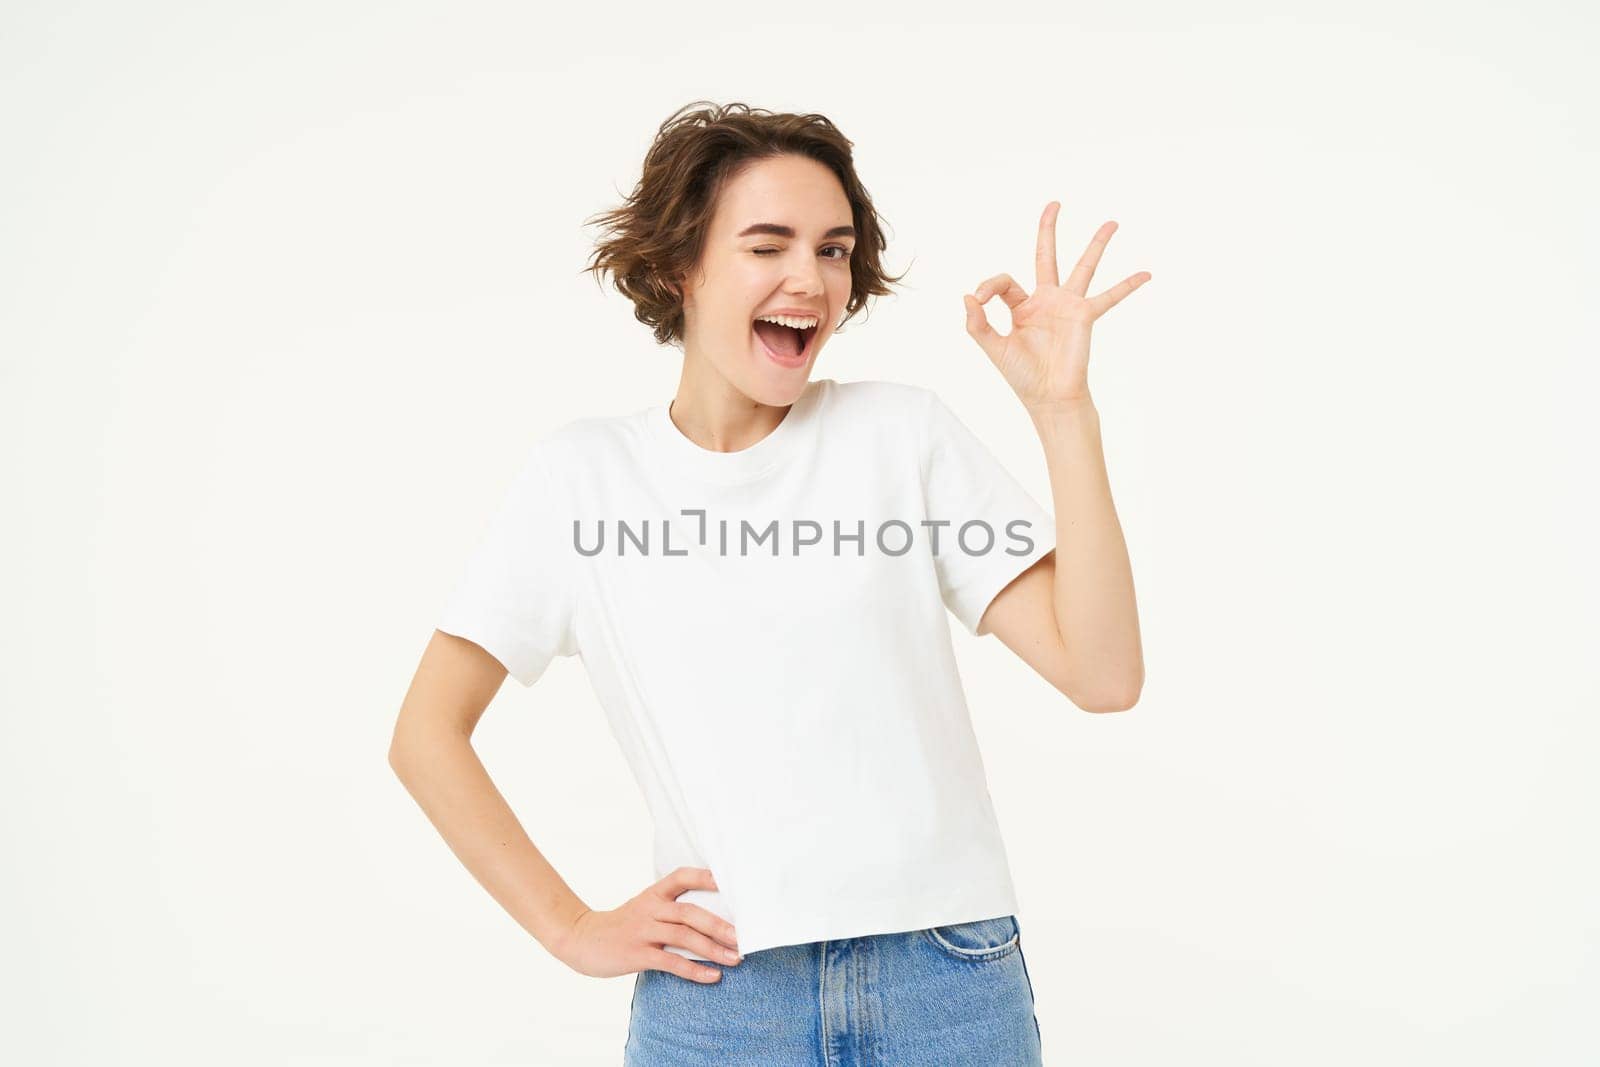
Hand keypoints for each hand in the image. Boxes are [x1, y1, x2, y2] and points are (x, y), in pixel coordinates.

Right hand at [554, 866, 743, 983]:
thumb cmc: (620, 925)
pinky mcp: (636, 954)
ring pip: (684, 937)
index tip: (730, 882)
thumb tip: (711, 916)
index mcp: (653, 894)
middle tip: (744, 936)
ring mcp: (642, 931)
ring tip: (736, 958)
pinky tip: (713, 976)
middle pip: (690, 912)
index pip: (682, 877)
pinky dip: (694, 970)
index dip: (705, 877)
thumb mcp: (643, 907)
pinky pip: (671, 962)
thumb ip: (669, 908)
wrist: (581, 939)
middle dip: (720, 925)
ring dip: (713, 949)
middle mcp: (649, 909)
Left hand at [963, 201, 1150, 410]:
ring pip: (1083, 267)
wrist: (1048, 397)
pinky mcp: (1085, 316)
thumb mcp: (993, 347)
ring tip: (1112, 223)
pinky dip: (1128, 286)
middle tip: (1054, 204)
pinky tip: (1146, 274)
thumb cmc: (1022, 376)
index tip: (979, 298)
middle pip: (1047, 256)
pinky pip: (1110, 297)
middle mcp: (1046, 301)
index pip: (1005, 281)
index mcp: (1022, 306)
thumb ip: (977, 323)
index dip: (988, 285)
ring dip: (1097, 244)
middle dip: (1049, 229)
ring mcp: (1068, 306)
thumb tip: (967, 295)